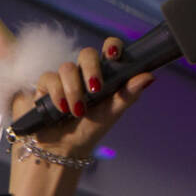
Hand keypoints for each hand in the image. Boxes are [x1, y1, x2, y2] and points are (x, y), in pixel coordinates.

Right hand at [24, 40, 154, 157]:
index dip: (112, 46)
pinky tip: (61, 109)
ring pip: (67, 68)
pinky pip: (49, 79)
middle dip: (91, 69)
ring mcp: (64, 78)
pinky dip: (57, 94)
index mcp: (103, 75)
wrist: (63, 149)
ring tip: (77, 111)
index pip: (109, 50)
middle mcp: (83, 73)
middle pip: (87, 53)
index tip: (113, 55)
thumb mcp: (112, 113)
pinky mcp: (46, 85)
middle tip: (95, 89)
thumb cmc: (90, 130)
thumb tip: (150, 76)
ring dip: (73, 90)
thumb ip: (129, 94)